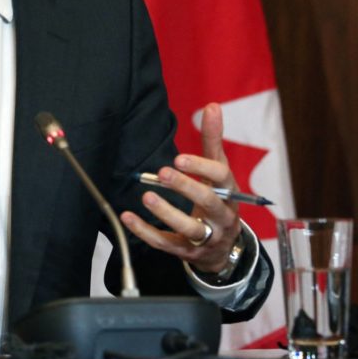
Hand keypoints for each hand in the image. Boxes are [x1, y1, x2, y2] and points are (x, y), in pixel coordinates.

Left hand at [120, 103, 241, 273]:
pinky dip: (146, 231)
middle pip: (207, 202)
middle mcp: (221, 216)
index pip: (221, 177)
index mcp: (229, 191)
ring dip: (166, 213)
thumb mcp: (219, 171)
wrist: (225, 247)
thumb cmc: (218, 199)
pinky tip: (128, 217)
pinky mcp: (187, 252)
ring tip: (147, 197)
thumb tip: (212, 106)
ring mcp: (206, 237)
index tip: (179, 158)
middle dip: (185, 187)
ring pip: (189, 228)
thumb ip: (213, 140)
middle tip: (162, 173)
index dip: (202, 167)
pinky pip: (166, 244)